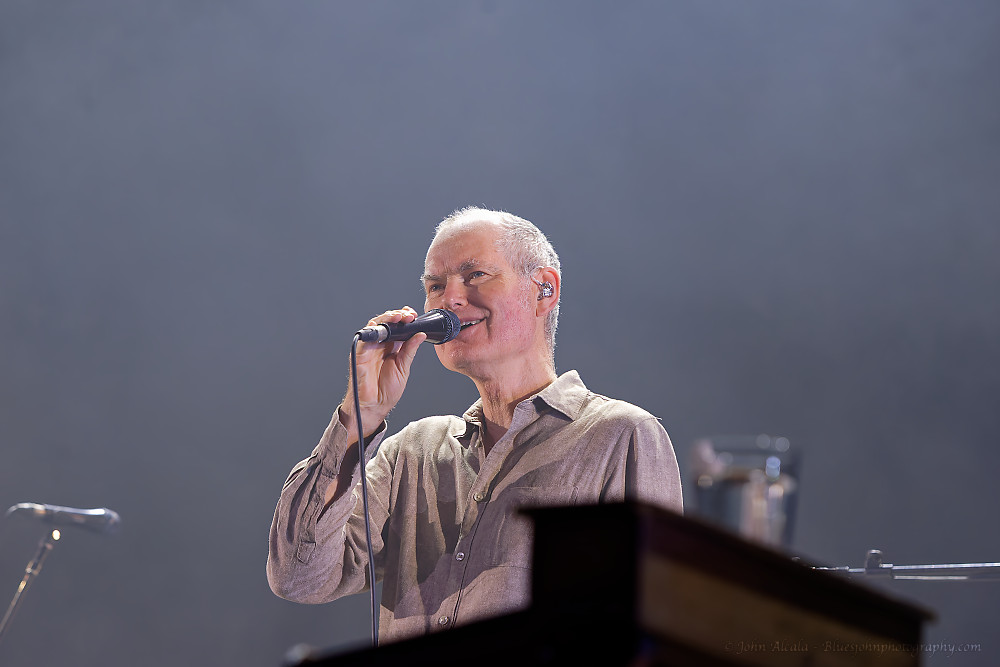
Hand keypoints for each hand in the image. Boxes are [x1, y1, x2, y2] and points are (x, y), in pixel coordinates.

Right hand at [339, 307, 425, 442]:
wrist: (375, 406)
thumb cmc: (387, 390)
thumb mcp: (403, 368)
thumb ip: (410, 350)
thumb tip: (420, 334)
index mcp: (392, 347)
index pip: (399, 327)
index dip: (405, 319)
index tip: (414, 316)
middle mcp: (380, 345)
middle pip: (387, 323)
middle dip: (398, 316)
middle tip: (408, 316)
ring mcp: (370, 348)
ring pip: (376, 325)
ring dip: (387, 318)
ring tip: (399, 317)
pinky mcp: (360, 353)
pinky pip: (365, 337)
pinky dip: (373, 330)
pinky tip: (382, 326)